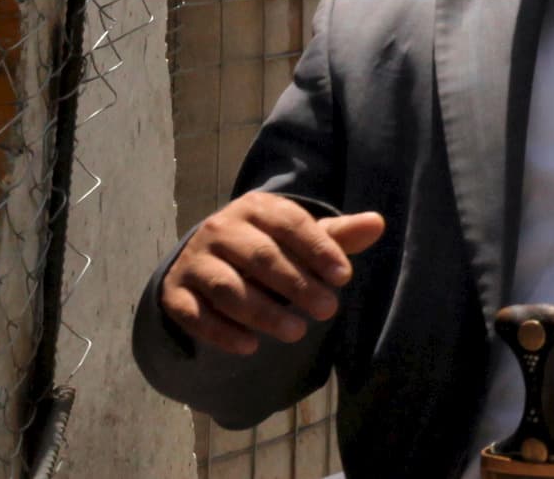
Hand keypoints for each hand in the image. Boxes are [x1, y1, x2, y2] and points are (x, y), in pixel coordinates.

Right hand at [157, 193, 384, 355]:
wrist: (208, 261)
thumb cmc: (268, 247)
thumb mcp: (301, 237)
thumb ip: (337, 235)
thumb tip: (378, 223)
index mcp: (257, 207)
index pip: (291, 224)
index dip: (319, 249)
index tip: (344, 277)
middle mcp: (220, 228)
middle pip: (261, 257)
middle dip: (297, 285)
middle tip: (328, 311)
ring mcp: (194, 260)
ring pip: (228, 288)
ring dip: (263, 313)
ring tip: (297, 333)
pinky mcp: (175, 293)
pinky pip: (195, 315)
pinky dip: (222, 332)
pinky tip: (250, 347)